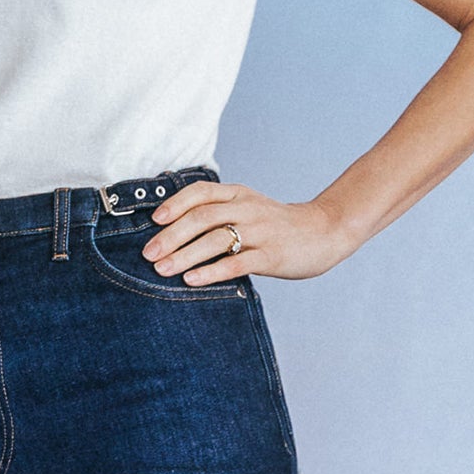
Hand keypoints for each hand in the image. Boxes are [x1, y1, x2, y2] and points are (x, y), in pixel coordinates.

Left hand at [141, 180, 355, 285]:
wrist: (325, 231)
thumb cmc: (279, 225)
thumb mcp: (250, 207)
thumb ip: (220, 212)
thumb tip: (175, 229)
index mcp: (239, 194)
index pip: (201, 192)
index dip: (175, 204)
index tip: (154, 221)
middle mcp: (247, 209)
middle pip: (202, 217)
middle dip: (171, 236)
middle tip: (148, 253)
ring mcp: (261, 232)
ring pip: (216, 240)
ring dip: (185, 255)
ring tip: (162, 269)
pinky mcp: (271, 256)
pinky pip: (237, 263)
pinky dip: (211, 272)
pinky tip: (192, 280)